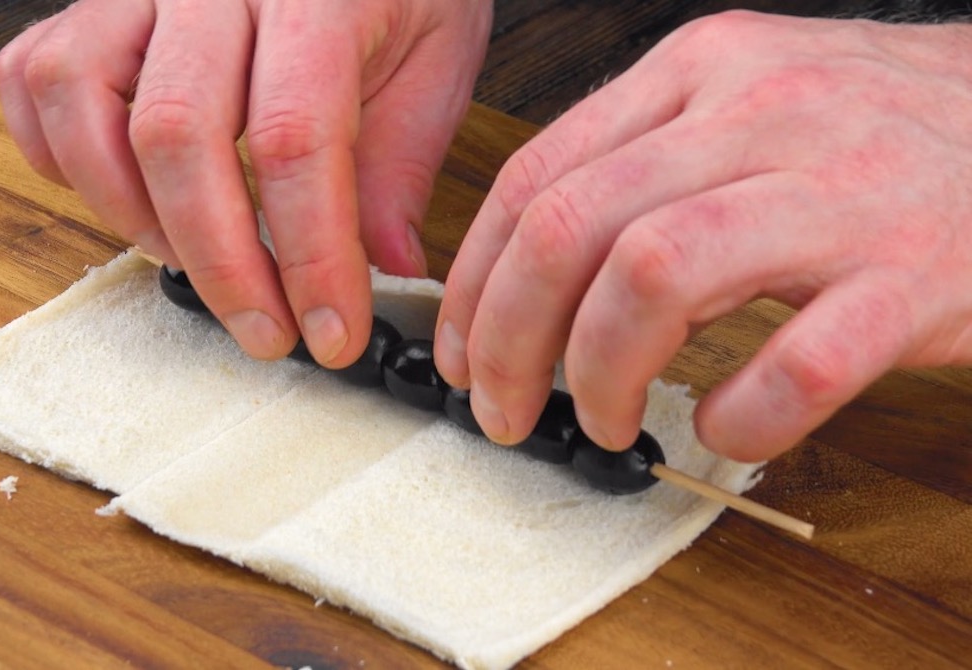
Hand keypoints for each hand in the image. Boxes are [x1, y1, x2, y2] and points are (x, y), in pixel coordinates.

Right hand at [0, 0, 490, 364]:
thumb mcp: (438, 55)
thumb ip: (404, 160)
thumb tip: (385, 266)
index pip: (294, 138)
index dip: (308, 255)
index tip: (331, 332)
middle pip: (177, 134)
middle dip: (219, 262)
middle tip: (264, 330)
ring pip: (80, 98)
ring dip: (126, 209)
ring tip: (188, 260)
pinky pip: (33, 73)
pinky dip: (57, 151)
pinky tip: (122, 194)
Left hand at [435, 11, 971, 461]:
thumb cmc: (876, 133)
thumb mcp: (748, 104)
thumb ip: (645, 164)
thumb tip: (530, 272)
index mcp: (700, 70)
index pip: (537, 176)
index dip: (475, 281)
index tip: (462, 351)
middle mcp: (759, 114)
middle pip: (572, 227)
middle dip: (510, 339)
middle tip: (506, 408)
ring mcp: (840, 192)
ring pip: (655, 277)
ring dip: (601, 372)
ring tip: (604, 420)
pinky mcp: (914, 277)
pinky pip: (795, 366)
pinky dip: (738, 417)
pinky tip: (726, 427)